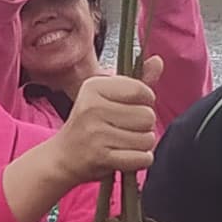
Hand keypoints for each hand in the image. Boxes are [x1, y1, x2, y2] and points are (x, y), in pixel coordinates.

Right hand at [53, 70, 158, 187]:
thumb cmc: (90, 124)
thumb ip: (136, 82)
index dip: (146, 101)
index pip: (140, 91)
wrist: (62, 157)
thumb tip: (158, 60)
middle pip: (148, 116)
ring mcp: (96, 133)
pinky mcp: (101, 157)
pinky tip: (126, 157)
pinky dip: (140, 160)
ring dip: (142, 144)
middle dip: (144, 126)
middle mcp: (92, 107)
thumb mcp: (107, 97)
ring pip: (147, 139)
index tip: (133, 107)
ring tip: (124, 143)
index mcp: (94, 86)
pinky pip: (142, 158)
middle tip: (126, 129)